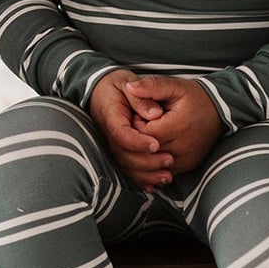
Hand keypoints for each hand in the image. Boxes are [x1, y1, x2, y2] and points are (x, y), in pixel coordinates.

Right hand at [87, 69, 173, 190]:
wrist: (99, 88)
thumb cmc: (115, 84)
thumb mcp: (127, 82)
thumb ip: (142, 98)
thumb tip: (155, 114)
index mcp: (110, 115)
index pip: (120, 133)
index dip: (138, 142)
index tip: (156, 144)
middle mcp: (107, 133)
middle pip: (123, 154)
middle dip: (147, 162)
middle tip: (169, 160)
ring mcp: (110, 144)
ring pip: (124, 165)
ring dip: (145, 175)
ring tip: (167, 176)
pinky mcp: (116, 150)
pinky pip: (125, 168)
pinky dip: (139, 179)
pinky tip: (153, 186)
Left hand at [119, 76, 222, 175]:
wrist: (220, 111)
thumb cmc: (196, 98)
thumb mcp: (174, 86)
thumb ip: (151, 86)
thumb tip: (130, 87)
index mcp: (177, 126)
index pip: (143, 134)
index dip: (136, 124)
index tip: (141, 114)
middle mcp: (182, 146)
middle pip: (146, 151)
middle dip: (139, 138)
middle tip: (144, 124)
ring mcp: (186, 159)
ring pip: (153, 164)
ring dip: (146, 151)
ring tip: (151, 134)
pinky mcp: (188, 165)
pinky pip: (163, 169)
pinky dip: (155, 161)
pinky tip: (157, 146)